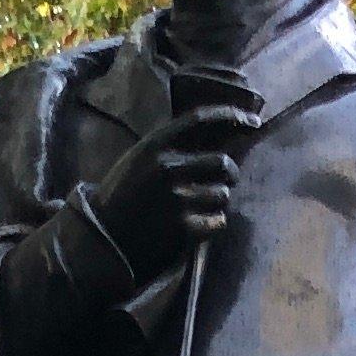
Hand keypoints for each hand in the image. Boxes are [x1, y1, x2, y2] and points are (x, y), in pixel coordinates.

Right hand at [88, 67, 262, 280]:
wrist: (102, 239)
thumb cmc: (123, 198)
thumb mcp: (139, 160)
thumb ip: (170, 148)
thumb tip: (214, 137)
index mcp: (155, 145)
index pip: (202, 119)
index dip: (232, 116)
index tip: (253, 122)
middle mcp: (167, 167)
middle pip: (222, 162)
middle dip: (230, 173)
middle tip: (224, 180)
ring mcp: (176, 198)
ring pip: (222, 194)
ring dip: (218, 201)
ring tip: (200, 207)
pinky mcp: (182, 228)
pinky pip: (218, 221)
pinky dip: (214, 224)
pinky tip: (198, 226)